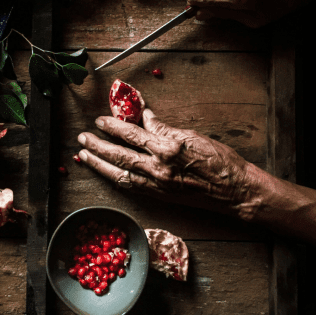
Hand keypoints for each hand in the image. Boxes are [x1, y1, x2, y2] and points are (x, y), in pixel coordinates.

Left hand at [77, 109, 254, 215]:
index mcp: (167, 147)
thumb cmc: (219, 160)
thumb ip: (164, 128)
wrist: (233, 190)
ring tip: (84, 155)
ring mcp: (157, 185)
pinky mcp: (160, 196)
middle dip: (97, 146)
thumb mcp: (192, 136)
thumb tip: (145, 118)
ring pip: (120, 174)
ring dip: (99, 164)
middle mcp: (158, 168)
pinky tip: (105, 174)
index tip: (100, 120)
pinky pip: (131, 187)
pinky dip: (115, 179)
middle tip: (82, 137)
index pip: (132, 133)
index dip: (113, 126)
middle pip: (119, 155)